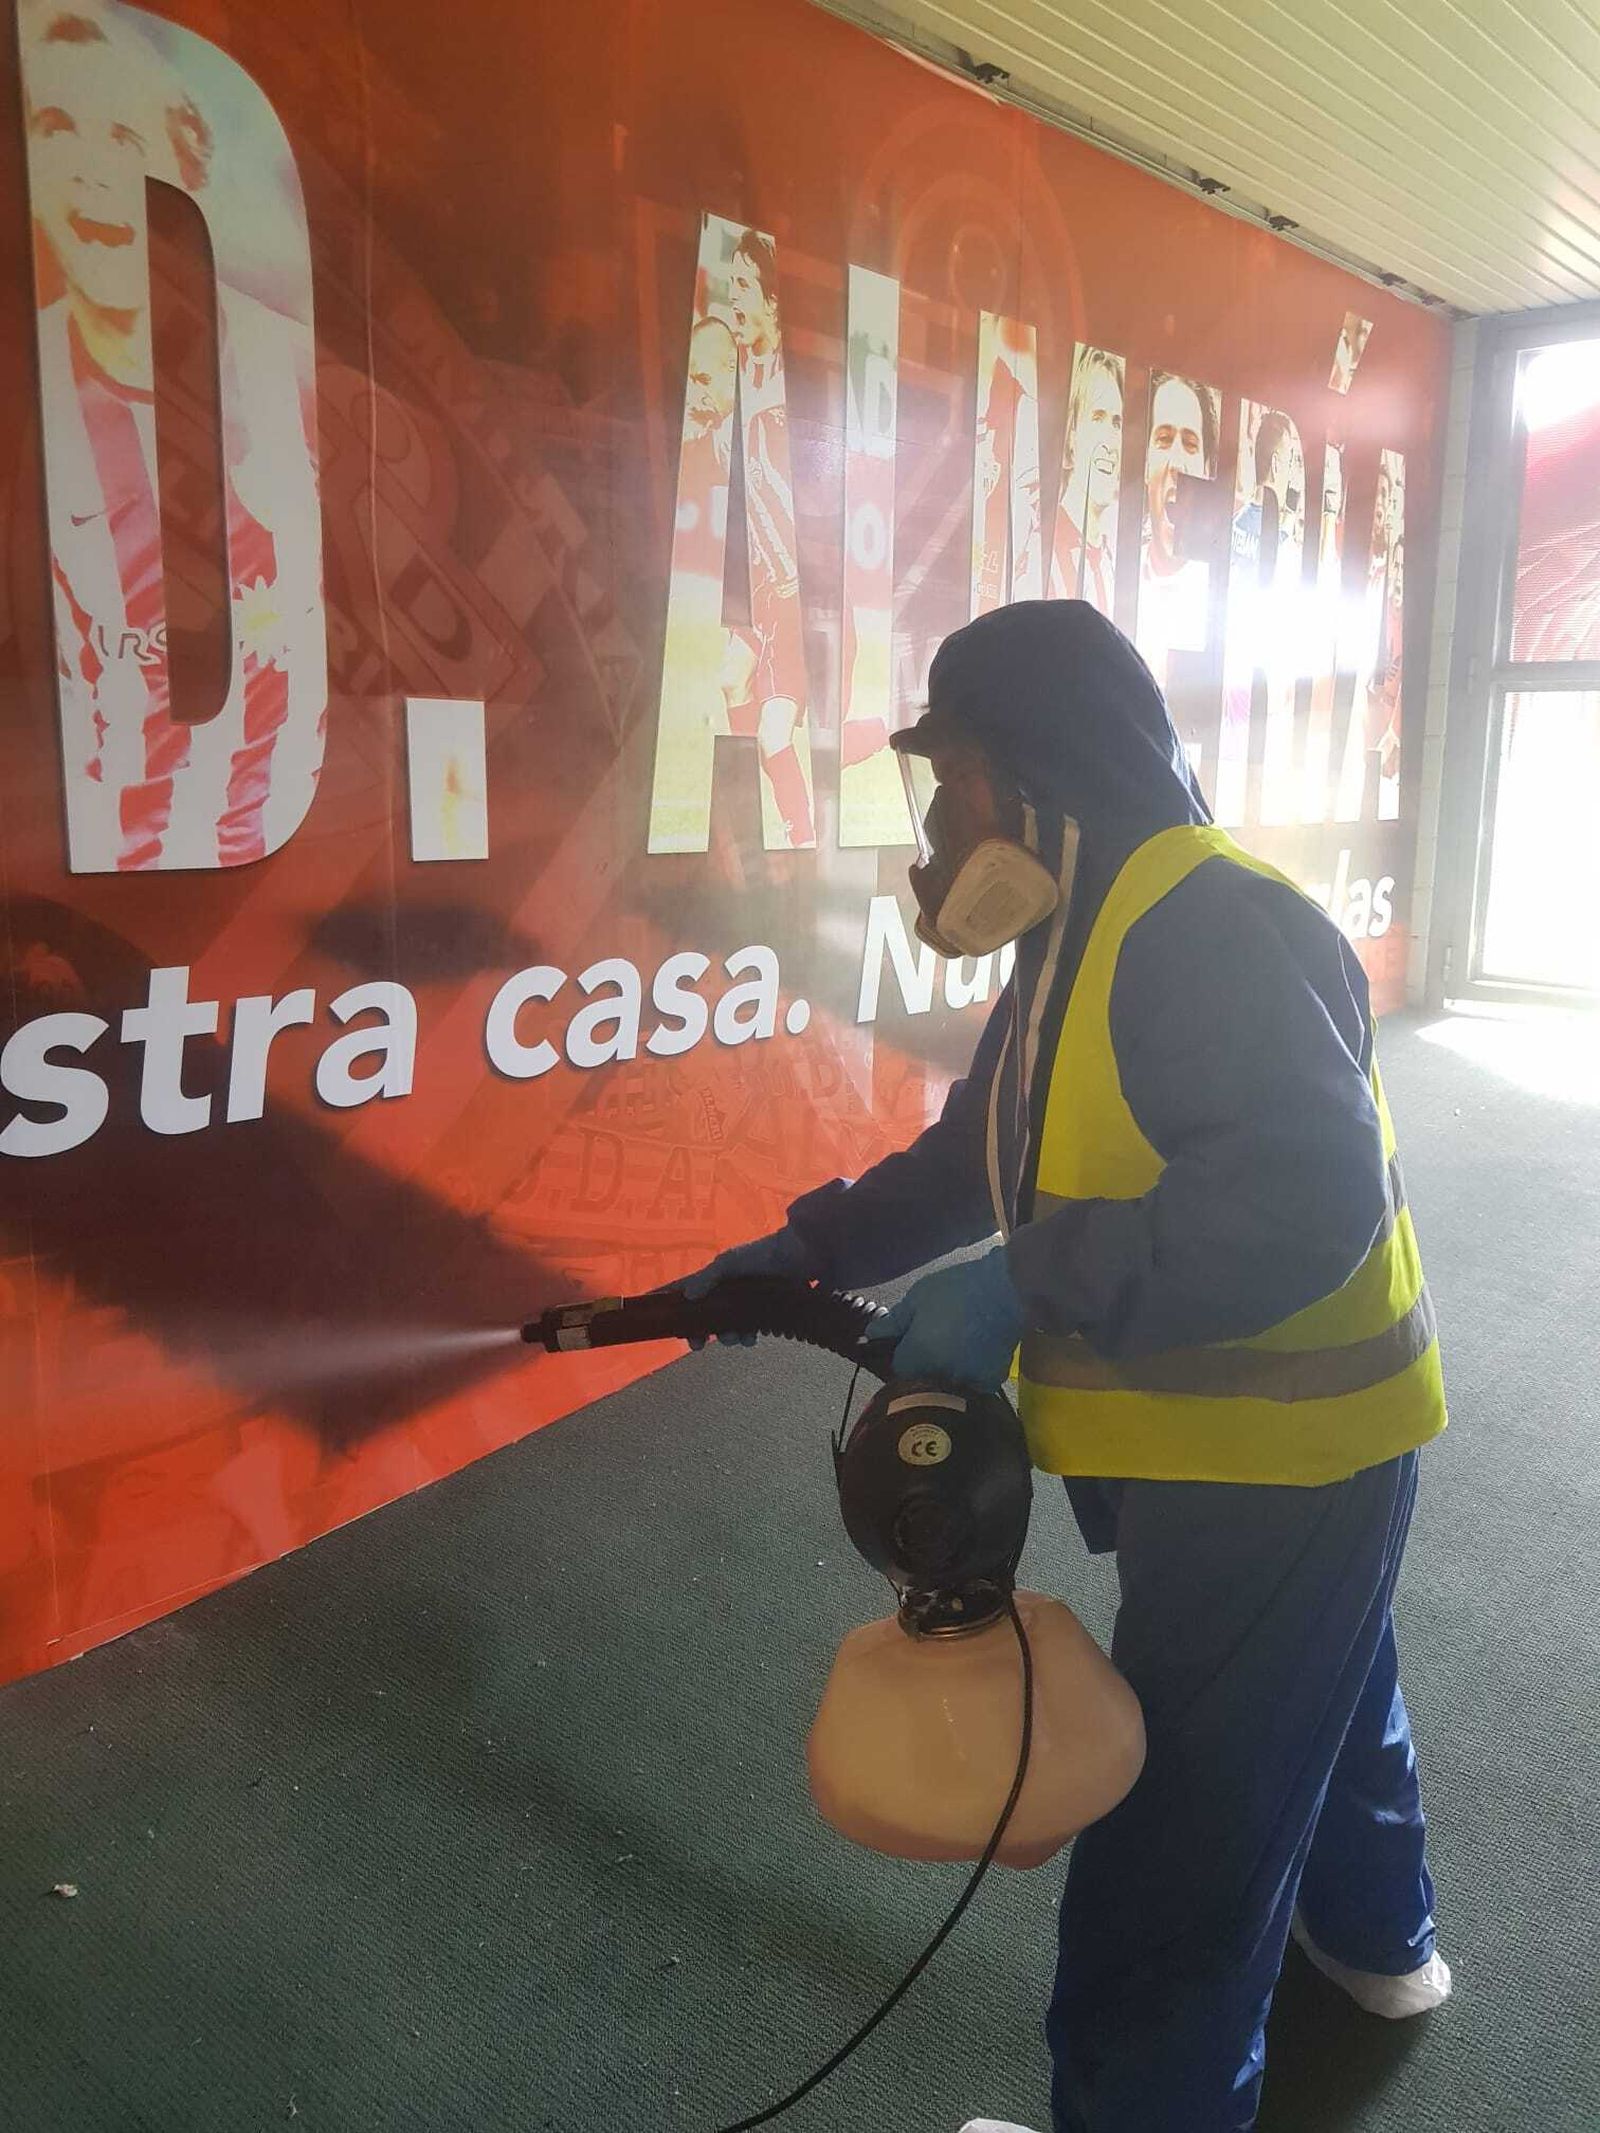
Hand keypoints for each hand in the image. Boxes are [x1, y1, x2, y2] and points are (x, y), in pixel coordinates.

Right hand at [675, 1226, 812, 1347]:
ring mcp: (753, 1303)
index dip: (689, 1317)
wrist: (802, 1256)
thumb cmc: (763, 1255)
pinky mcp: (771, 1312)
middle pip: (715, 1318)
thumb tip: (687, 1296)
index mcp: (722, 1278)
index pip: (699, 1299)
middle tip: (711, 1340)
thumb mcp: (729, 1262)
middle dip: (711, 1332)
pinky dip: (749, 1336)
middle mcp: (736, 1291)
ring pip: (734, 1327)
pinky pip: (754, 1330)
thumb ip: (707, 1278)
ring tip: (737, 1337)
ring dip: (731, 1336)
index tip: (685, 1335)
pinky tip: (752, 1337)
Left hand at [875, 1246, 1024, 1391]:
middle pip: (922, 1381)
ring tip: (954, 1346)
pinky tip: (974, 1353)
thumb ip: (893, 1322)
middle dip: (923, 1366)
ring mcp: (966, 1382)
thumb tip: (869, 1336)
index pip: (899, 1369)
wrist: (1006, 1290)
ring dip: (946, 1373)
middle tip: (934, 1340)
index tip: (911, 1340)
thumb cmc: (956, 1289)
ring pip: (947, 1386)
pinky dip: (970, 1375)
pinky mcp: (990, 1382)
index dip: (903, 1354)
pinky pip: (972, 1386)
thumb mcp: (918, 1297)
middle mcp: (938, 1376)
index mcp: (916, 1357)